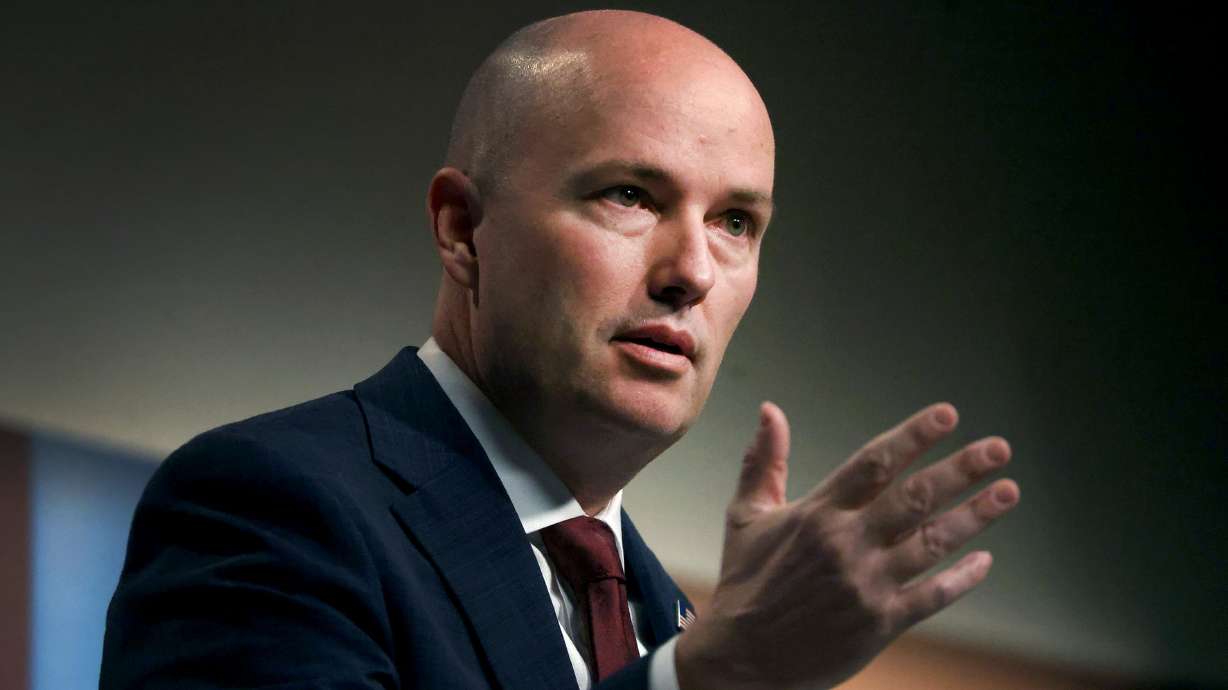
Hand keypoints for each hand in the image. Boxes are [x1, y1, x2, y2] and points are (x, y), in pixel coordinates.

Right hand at [675, 402, 1018, 689]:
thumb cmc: (745, 583)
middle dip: (961, 469)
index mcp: (817, 512)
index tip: (948, 415)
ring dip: (975, 515)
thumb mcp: (745, 516)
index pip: (874, 463)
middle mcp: (846, 543)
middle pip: (915, 496)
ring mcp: (866, 584)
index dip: (913, 436)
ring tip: (1008, 491)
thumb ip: (763, 461)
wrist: (743, 659)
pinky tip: (986, 561)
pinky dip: (962, 578)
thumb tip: (770, 410)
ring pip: (933, 542)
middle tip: (998, 448)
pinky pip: (933, 596)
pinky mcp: (880, 622)